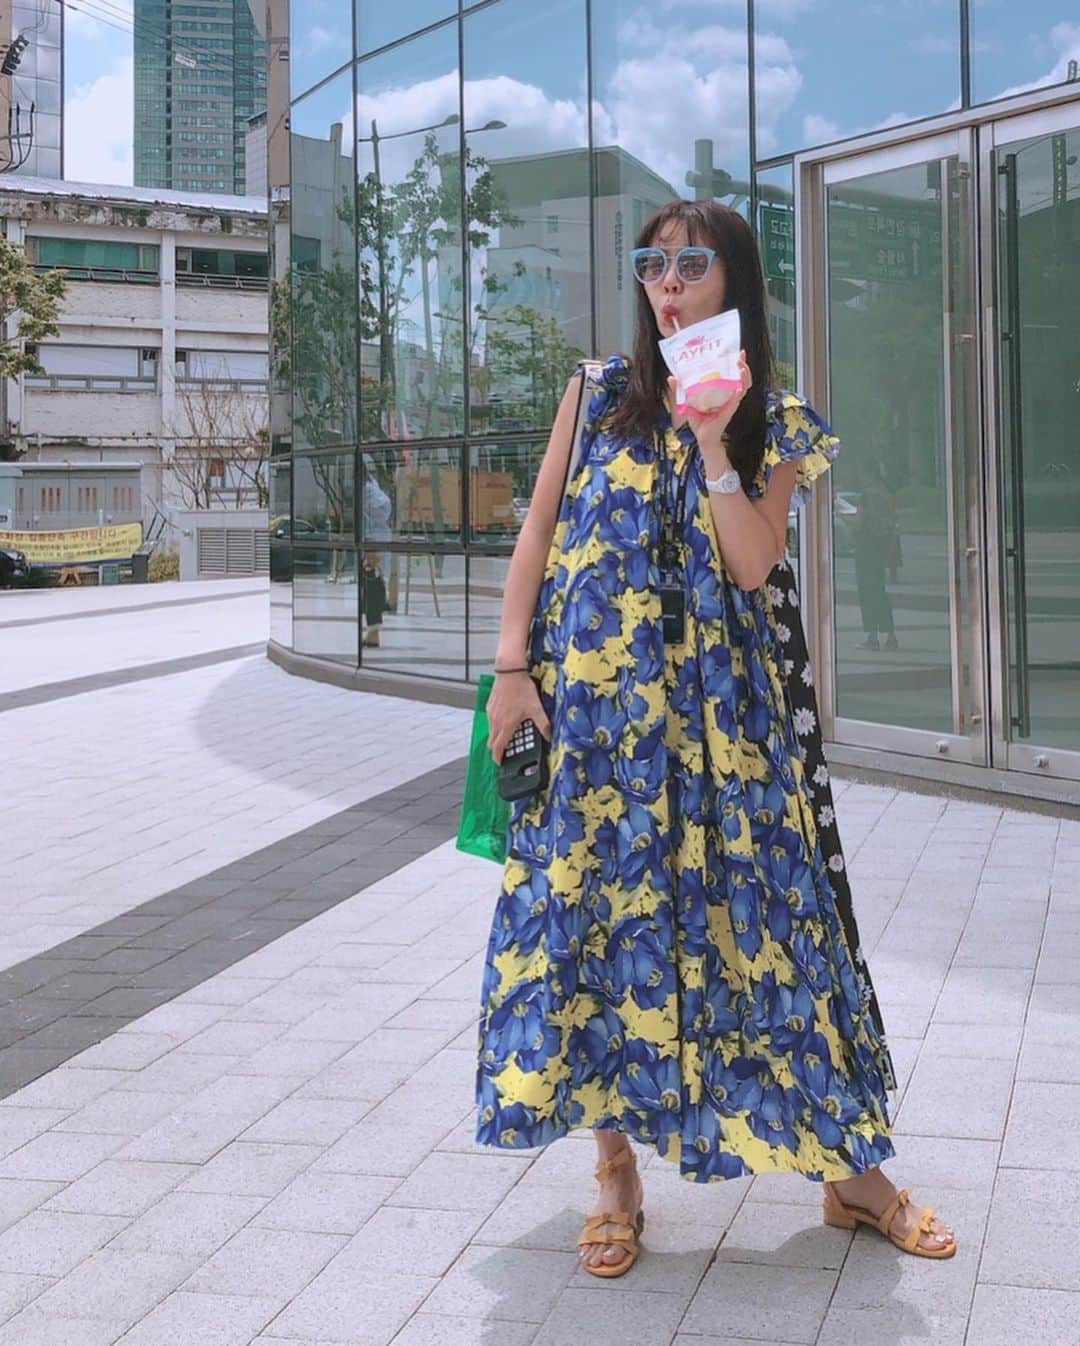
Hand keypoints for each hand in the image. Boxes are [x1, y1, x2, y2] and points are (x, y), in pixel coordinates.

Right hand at [487, 670, 551, 762]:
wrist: (510, 672)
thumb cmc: (521, 689)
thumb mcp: (536, 708)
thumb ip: (543, 724)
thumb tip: (550, 736)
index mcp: (506, 725)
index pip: (498, 748)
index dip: (498, 758)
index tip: (501, 763)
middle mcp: (496, 721)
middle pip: (492, 742)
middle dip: (497, 750)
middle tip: (505, 753)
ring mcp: (491, 714)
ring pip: (491, 731)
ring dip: (497, 737)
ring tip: (508, 736)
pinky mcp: (490, 706)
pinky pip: (490, 721)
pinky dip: (496, 725)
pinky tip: (506, 719)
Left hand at [668, 349, 752, 467]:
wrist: (702, 439)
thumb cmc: (698, 420)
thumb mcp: (686, 402)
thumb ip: (679, 389)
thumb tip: (671, 376)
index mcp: (722, 391)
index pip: (733, 373)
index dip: (737, 362)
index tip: (738, 350)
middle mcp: (729, 396)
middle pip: (742, 378)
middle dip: (743, 365)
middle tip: (740, 355)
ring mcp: (730, 404)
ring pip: (743, 387)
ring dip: (744, 377)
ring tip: (741, 367)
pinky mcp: (728, 413)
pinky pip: (735, 402)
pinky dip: (738, 394)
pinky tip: (739, 387)